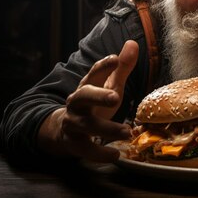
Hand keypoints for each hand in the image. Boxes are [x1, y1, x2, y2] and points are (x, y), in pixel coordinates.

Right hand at [38, 40, 138, 162]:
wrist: (65, 129)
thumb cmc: (94, 104)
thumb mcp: (108, 86)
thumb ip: (122, 68)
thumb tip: (132, 43)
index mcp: (87, 86)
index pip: (93, 72)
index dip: (103, 65)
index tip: (115, 58)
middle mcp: (77, 103)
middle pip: (83, 96)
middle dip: (98, 96)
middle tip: (116, 97)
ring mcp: (73, 123)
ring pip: (87, 125)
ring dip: (107, 128)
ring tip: (127, 132)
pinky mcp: (74, 143)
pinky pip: (86, 149)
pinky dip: (99, 153)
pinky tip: (115, 154)